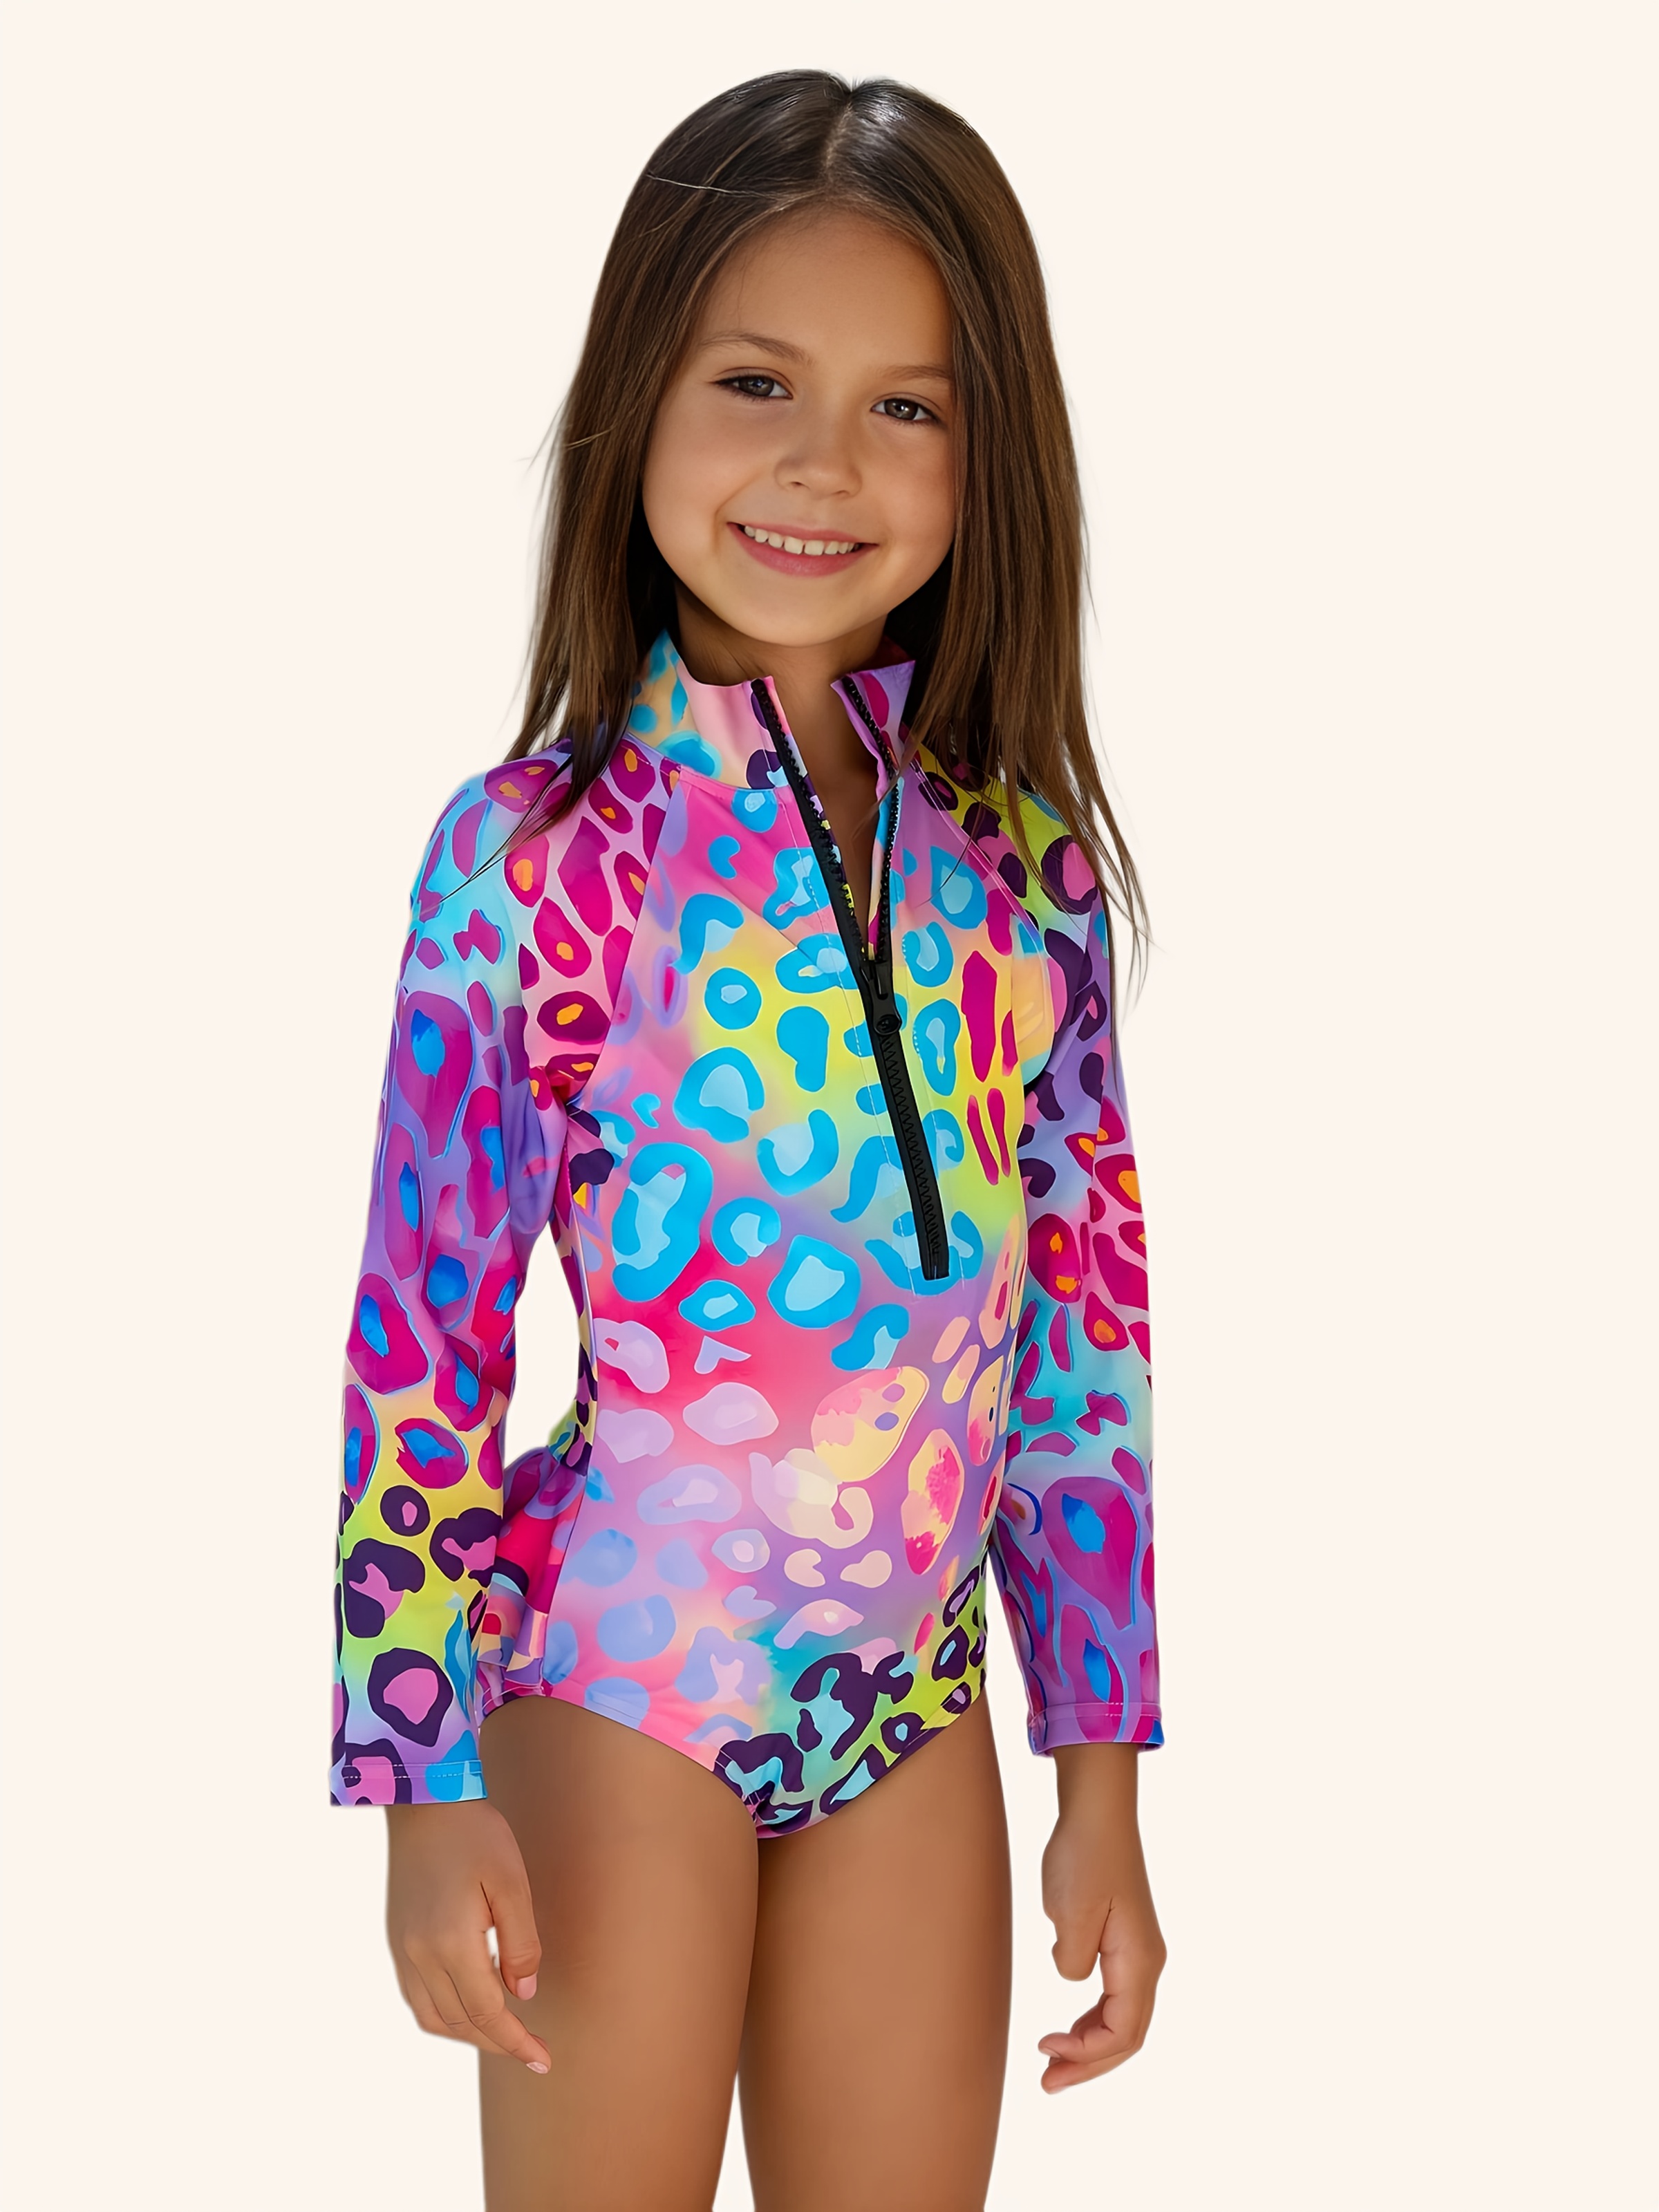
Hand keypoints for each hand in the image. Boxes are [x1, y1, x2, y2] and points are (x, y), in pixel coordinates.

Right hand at [385, 1799, 549, 2072]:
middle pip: (461, 2022)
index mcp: (450, 1943)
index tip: (543, 2059)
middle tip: (532, 2050)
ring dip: (469, 2034)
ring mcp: (403, 1951)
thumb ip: (521, 1944)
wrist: (424, 1803)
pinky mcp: (397, 1941)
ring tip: (503, 2035)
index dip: (516, 2041)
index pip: (487, 2013)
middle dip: (498, 2042)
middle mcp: (420, 1956)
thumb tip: (523, 1994)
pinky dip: (445, 2015)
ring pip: (435, 2018)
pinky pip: (418, 1998)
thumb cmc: (475, 1835)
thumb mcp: (513, 1882)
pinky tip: (468, 2008)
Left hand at [1036, 1743, 1165, 2092]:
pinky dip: (1092, 2020)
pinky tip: (1067, 2026)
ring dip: (1090, 2045)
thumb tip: (1071, 1977)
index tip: (1045, 2053)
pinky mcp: (1122, 1940)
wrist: (1097, 1811)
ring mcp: (1137, 1952)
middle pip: (1127, 2035)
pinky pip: (1113, 1997)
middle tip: (1047, 2083)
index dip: (1086, 2056)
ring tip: (1051, 2061)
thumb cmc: (1084, 1855)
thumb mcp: (1071, 1912)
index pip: (1122, 2033)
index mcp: (1139, 1961)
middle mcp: (1146, 1962)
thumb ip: (1072, 1960)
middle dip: (1089, 2064)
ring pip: (1121, 2018)